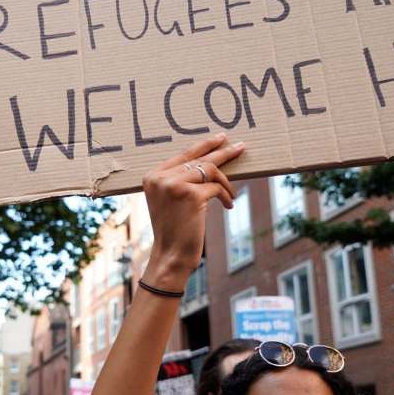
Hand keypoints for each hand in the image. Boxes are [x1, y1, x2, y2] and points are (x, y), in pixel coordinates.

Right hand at [141, 134, 244, 289]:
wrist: (171, 254)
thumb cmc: (174, 230)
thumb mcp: (170, 200)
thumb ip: (180, 180)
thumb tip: (209, 161)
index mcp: (152, 176)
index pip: (183, 154)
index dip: (204, 146)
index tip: (220, 139)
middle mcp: (161, 177)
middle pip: (199, 158)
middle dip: (223, 152)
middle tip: (240, 146)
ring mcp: (175, 185)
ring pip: (210, 170)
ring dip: (226, 182)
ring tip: (231, 194)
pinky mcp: (191, 195)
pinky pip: (217, 188)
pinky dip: (226, 195)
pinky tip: (228, 205)